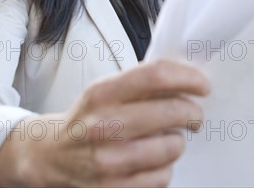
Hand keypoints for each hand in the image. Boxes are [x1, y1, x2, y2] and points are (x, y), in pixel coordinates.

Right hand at [0, 59, 209, 186]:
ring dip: (176, 142)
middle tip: (193, 114)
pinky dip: (164, 168)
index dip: (187, 77)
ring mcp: (109, 160)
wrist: (52, 156)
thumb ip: (140, 84)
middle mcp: (103, 124)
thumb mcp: (104, 92)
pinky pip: (163, 177)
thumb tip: (187, 80)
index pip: (155, 75)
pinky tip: (150, 161)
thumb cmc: (88, 119)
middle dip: (193, 112)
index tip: (202, 84)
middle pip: (173, 112)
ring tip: (164, 139)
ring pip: (173, 147)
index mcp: (101, 92)